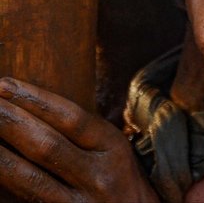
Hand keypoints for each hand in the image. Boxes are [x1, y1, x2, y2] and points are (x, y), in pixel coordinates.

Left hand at [0, 77, 159, 202]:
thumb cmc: (119, 182)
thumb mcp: (113, 151)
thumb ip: (83, 134)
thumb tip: (32, 111)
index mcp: (114, 148)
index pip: (72, 118)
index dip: (36, 100)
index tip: (5, 85)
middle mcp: (99, 177)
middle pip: (47, 145)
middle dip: (10, 121)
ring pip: (28, 179)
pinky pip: (25, 201)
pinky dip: (4, 186)